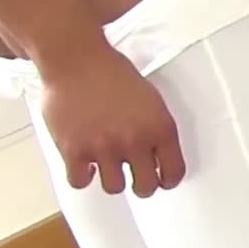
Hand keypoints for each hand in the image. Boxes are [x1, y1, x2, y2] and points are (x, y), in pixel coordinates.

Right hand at [38, 46, 183, 195]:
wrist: (77, 59)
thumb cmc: (113, 75)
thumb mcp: (151, 99)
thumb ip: (157, 130)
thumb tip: (160, 158)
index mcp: (160, 128)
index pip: (174, 172)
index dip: (168, 180)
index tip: (160, 179)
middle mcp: (135, 141)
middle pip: (145, 188)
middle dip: (142, 186)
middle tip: (134, 178)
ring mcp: (103, 147)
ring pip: (114, 188)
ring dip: (111, 179)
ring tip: (106, 166)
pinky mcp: (74, 149)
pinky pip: (79, 182)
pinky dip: (81, 176)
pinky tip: (82, 163)